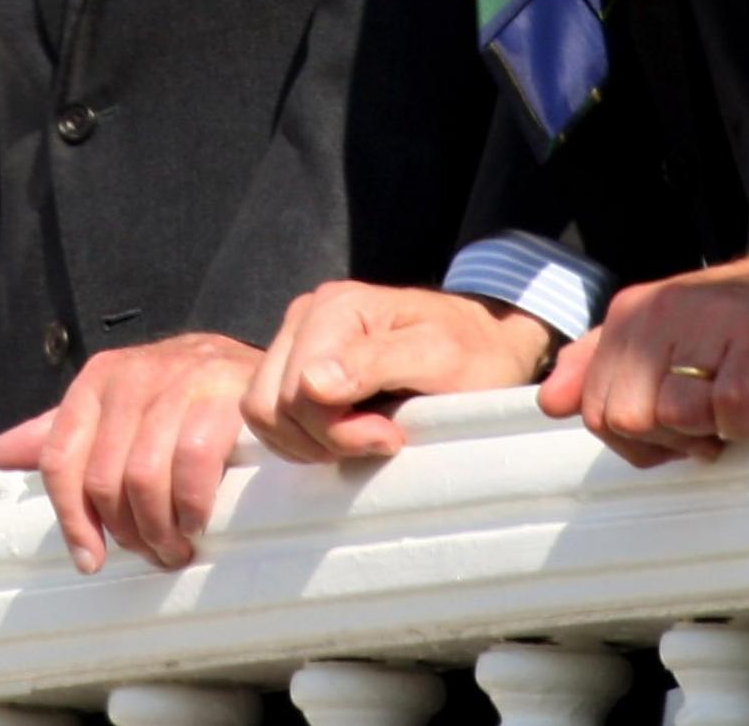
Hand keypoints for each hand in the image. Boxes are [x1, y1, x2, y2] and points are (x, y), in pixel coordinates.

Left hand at [0, 332, 259, 572]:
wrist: (255, 367)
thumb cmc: (180, 399)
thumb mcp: (118, 409)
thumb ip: (65, 434)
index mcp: (96, 382)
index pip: (58, 458)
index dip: (71, 519)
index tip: (90, 561)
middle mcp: (130, 377)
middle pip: (102, 478)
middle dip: (127, 532)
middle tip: (152, 552)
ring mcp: (177, 383)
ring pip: (143, 477)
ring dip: (160, 529)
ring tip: (176, 546)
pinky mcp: (221, 396)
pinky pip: (192, 464)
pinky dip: (191, 506)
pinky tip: (198, 521)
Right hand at [241, 281, 555, 465]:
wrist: (485, 342)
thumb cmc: (471, 353)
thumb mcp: (438, 358)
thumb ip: (375, 365)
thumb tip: (310, 384)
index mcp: (335, 307)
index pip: (297, 395)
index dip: (340, 431)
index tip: (392, 435)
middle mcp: (306, 316)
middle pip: (270, 406)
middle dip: (323, 438)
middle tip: (382, 437)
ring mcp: (296, 339)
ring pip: (263, 414)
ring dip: (309, 442)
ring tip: (364, 436)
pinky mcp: (295, 364)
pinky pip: (270, 416)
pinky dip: (302, 438)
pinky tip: (346, 433)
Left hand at [537, 253, 748, 467]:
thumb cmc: (736, 327)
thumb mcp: (662, 337)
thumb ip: (601, 365)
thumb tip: (550, 402)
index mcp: (630, 314)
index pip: (596, 410)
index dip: (637, 439)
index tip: (676, 428)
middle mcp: (662, 310)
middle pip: (628, 418)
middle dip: (670, 438)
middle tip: (708, 419)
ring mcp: (712, 319)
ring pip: (674, 415)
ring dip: (709, 431)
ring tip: (734, 406)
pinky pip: (731, 412)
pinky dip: (748, 425)